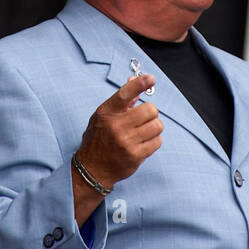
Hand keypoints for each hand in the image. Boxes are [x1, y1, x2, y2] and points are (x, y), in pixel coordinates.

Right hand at [76, 73, 162, 189]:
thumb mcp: (104, 116)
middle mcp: (116, 126)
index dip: (139, 84)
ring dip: (153, 127)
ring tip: (143, 131)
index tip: (150, 79)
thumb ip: (122, 100)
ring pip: (157, 126)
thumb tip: (135, 78)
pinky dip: (153, 141)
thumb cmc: (98, 138)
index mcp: (107, 113)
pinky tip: (143, 143)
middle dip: (150, 112)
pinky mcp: (135, 156)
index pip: (124, 94)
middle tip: (143, 118)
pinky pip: (157, 141)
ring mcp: (126, 142)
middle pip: (150, 110)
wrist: (92, 169)